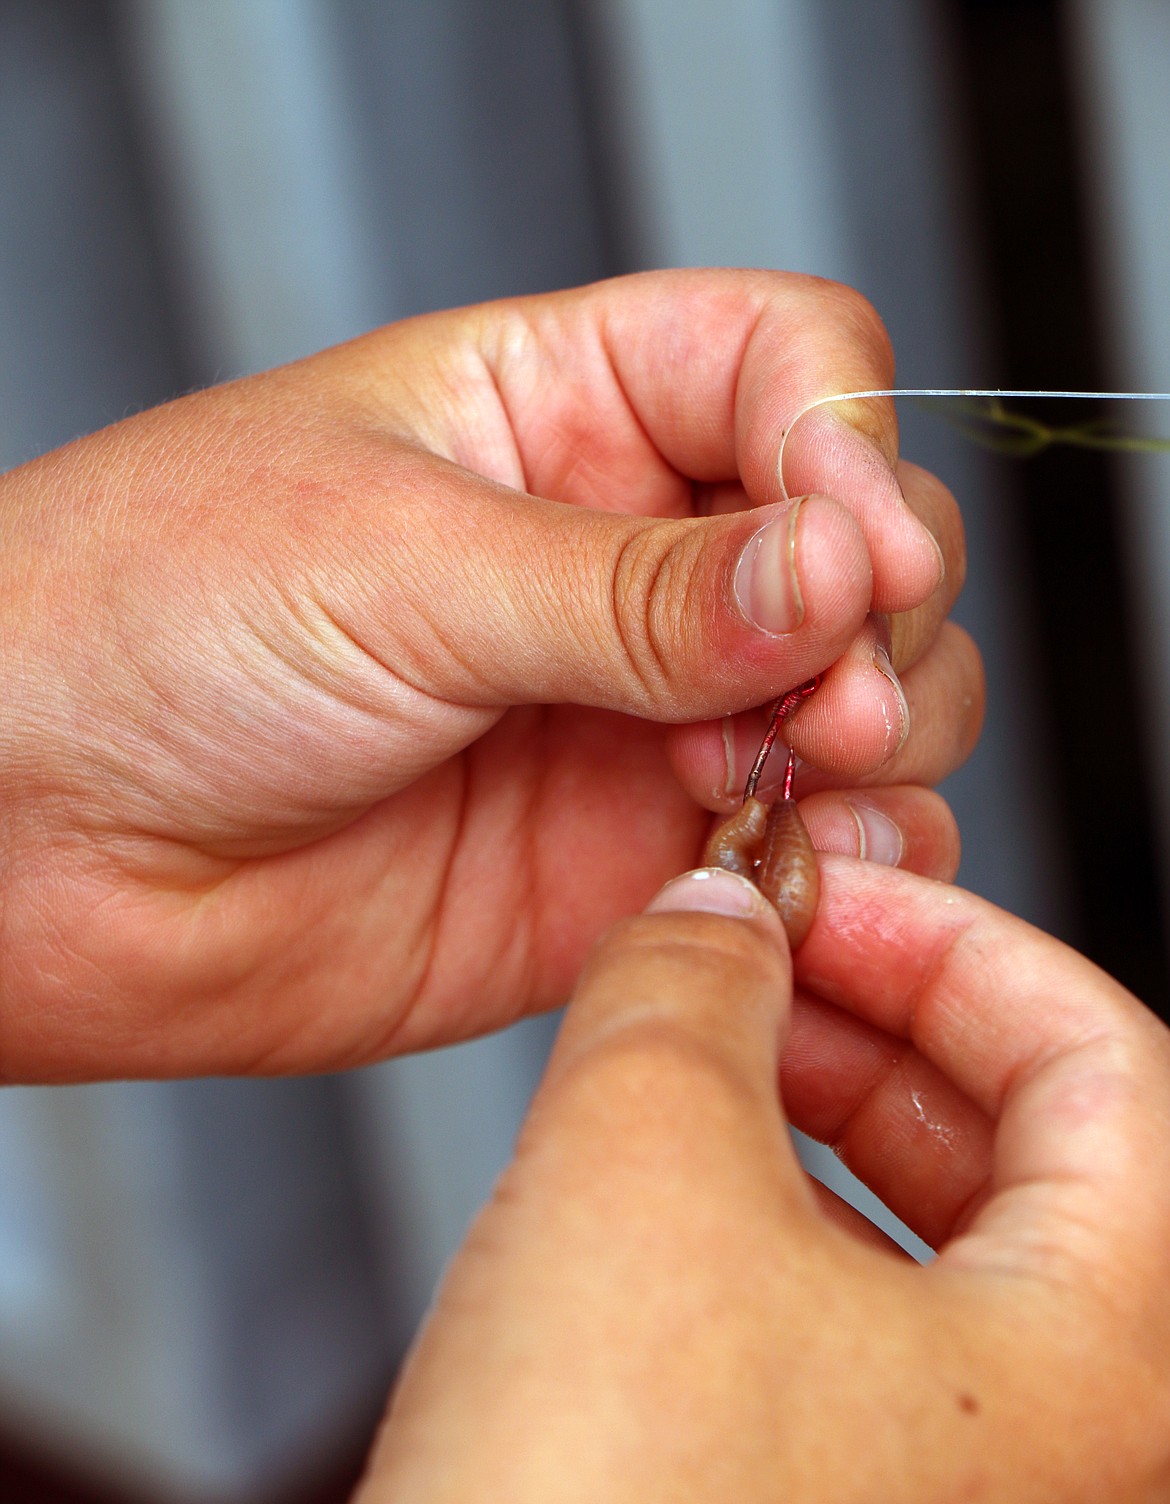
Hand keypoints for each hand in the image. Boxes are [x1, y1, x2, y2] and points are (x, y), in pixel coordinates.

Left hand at [0, 270, 977, 1080]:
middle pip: (850, 540)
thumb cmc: (141, 629)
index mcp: (551, 412)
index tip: (849, 548)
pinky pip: (797, 846)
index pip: (782, 366)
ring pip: (854, 697)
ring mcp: (627, 714)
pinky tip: (803, 860)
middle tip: (833, 691)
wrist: (27, 848)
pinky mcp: (619, 857)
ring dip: (884, 733)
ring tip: (815, 769)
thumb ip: (634, 592)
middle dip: (881, 613)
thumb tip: (836, 573)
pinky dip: (844, 855)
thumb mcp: (399, 563)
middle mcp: (612, 559)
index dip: (846, 444)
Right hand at [237, 863, 1169, 1503]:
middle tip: (760, 970)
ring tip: (707, 1076)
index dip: (952, 939)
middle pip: (1049, 1164)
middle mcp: (1108, 1497)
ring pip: (964, 1269)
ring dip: (837, 1137)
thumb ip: (694, 982)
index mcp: (1133, 1377)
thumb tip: (713, 921)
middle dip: (885, 1032)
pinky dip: (805, 1256)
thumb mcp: (639, 1159)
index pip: (1111, 1061)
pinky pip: (894, 1374)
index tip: (830, 897)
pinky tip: (683, 1223)